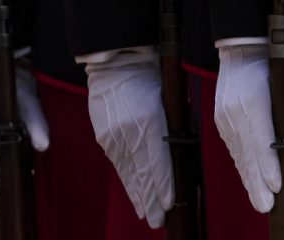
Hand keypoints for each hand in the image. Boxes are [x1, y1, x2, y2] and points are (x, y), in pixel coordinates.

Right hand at [84, 49, 172, 226]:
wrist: (116, 64)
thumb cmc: (150, 81)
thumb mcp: (169, 105)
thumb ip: (173, 132)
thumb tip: (181, 160)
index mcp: (149, 124)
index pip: (157, 163)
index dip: (163, 187)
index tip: (169, 205)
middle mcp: (128, 132)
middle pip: (140, 173)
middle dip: (150, 199)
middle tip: (157, 220)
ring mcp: (112, 134)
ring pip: (126, 171)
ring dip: (136, 194)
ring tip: (144, 213)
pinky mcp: (102, 134)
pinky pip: (116, 161)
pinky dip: (125, 178)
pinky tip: (131, 191)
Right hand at [214, 42, 283, 213]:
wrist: (239, 55)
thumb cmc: (271, 74)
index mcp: (252, 102)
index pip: (261, 139)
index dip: (269, 164)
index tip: (277, 185)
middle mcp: (234, 112)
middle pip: (247, 153)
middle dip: (256, 183)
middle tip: (265, 206)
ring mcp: (224, 117)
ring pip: (238, 154)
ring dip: (248, 180)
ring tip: (258, 202)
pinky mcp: (219, 121)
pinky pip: (232, 148)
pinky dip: (242, 166)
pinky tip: (249, 181)